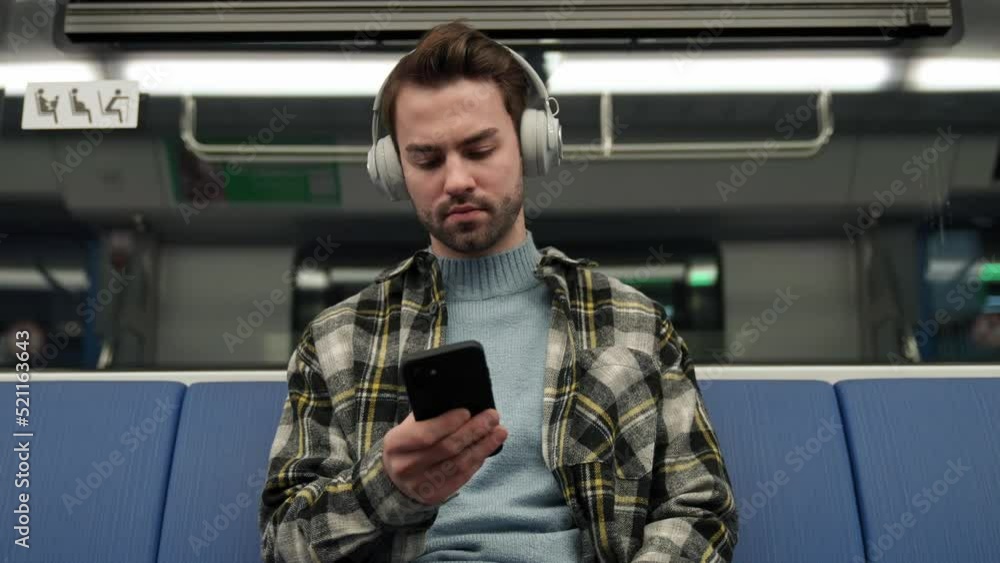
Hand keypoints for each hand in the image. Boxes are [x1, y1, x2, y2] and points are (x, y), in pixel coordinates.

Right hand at [383, 407, 507, 505]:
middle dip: (473, 431)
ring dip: (483, 447)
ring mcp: (419, 485)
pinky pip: (461, 477)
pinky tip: (488, 448)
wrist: (396, 478)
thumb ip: (429, 416)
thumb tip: (463, 406)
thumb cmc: (409, 443)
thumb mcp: (408, 427)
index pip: (425, 434)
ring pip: (458, 464)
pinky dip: (477, 461)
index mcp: (395, 444)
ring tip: (499, 432)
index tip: (467, 411)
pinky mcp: (434, 496)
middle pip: (446, 448)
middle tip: (492, 417)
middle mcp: (405, 467)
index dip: (448, 423)